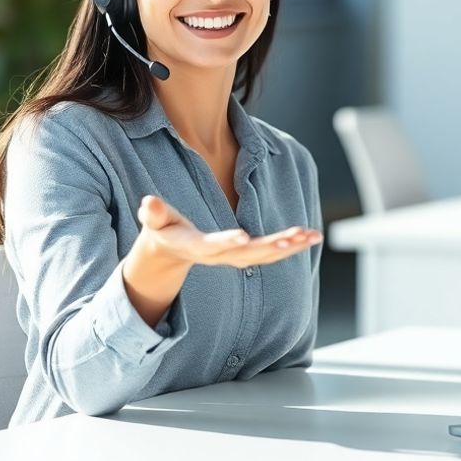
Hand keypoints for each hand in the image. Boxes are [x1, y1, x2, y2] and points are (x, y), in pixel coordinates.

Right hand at [136, 195, 321, 268]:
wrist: (169, 252)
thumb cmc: (163, 230)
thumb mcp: (154, 221)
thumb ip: (153, 214)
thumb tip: (148, 202)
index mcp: (195, 247)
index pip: (211, 246)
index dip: (226, 242)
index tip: (242, 238)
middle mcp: (218, 256)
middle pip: (247, 255)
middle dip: (270, 248)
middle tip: (292, 238)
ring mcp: (233, 257)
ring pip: (264, 256)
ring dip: (289, 247)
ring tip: (311, 236)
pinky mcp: (245, 254)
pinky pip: (271, 252)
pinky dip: (291, 245)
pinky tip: (310, 236)